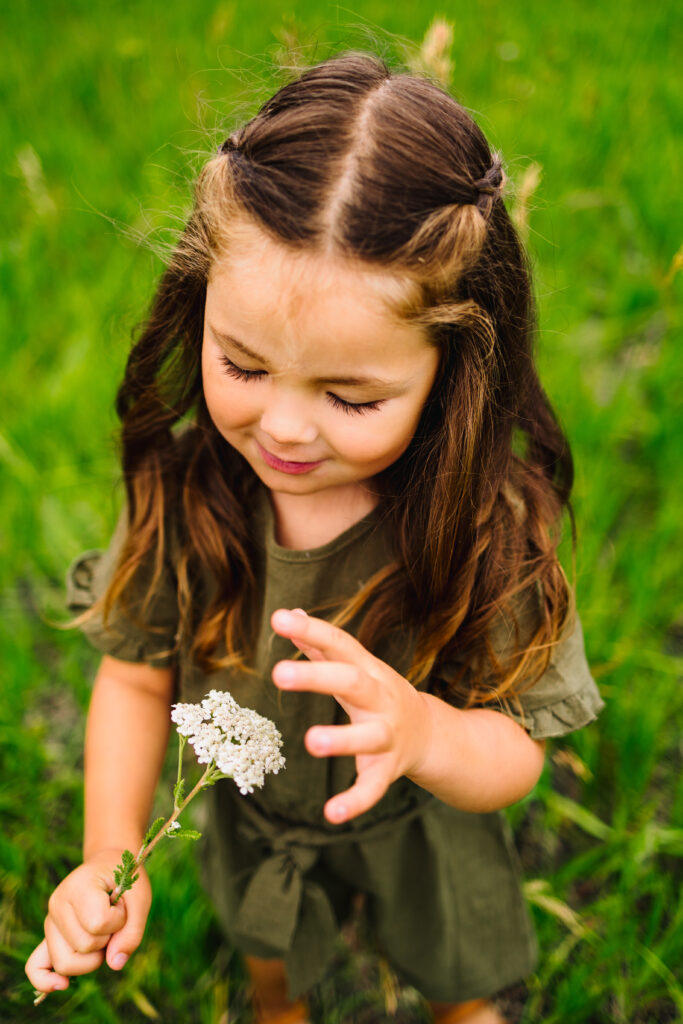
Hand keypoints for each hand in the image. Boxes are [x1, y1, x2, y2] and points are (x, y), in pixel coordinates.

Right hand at [25, 848, 150, 996]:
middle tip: (113, 916)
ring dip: (93, 957)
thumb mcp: (140, 898)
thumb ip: (132, 931)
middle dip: (108, 939)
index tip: (122, 903)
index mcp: (78, 886)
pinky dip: (45, 981)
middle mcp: (57, 904)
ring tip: (100, 933)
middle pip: (83, 947)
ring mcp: (49, 922)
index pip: (98, 923)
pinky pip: (36, 966)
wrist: (107, 867)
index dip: (119, 920)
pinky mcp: (49, 937)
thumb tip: (114, 964)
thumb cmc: (124, 880)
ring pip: (66, 963)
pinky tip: (60, 986)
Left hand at [271, 608, 429, 824]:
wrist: (430, 734)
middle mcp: (380, 699)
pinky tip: (331, 814)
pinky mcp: (386, 769)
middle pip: (352, 683)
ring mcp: (386, 735)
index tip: (279, 618)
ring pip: (366, 737)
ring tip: (310, 741)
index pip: (339, 644)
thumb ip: (319, 643)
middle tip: (279, 673)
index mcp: (368, 670)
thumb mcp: (356, 666)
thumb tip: (288, 614)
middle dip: (317, 678)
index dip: (310, 630)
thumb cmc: (378, 693)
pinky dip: (355, 801)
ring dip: (341, 739)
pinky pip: (372, 787)